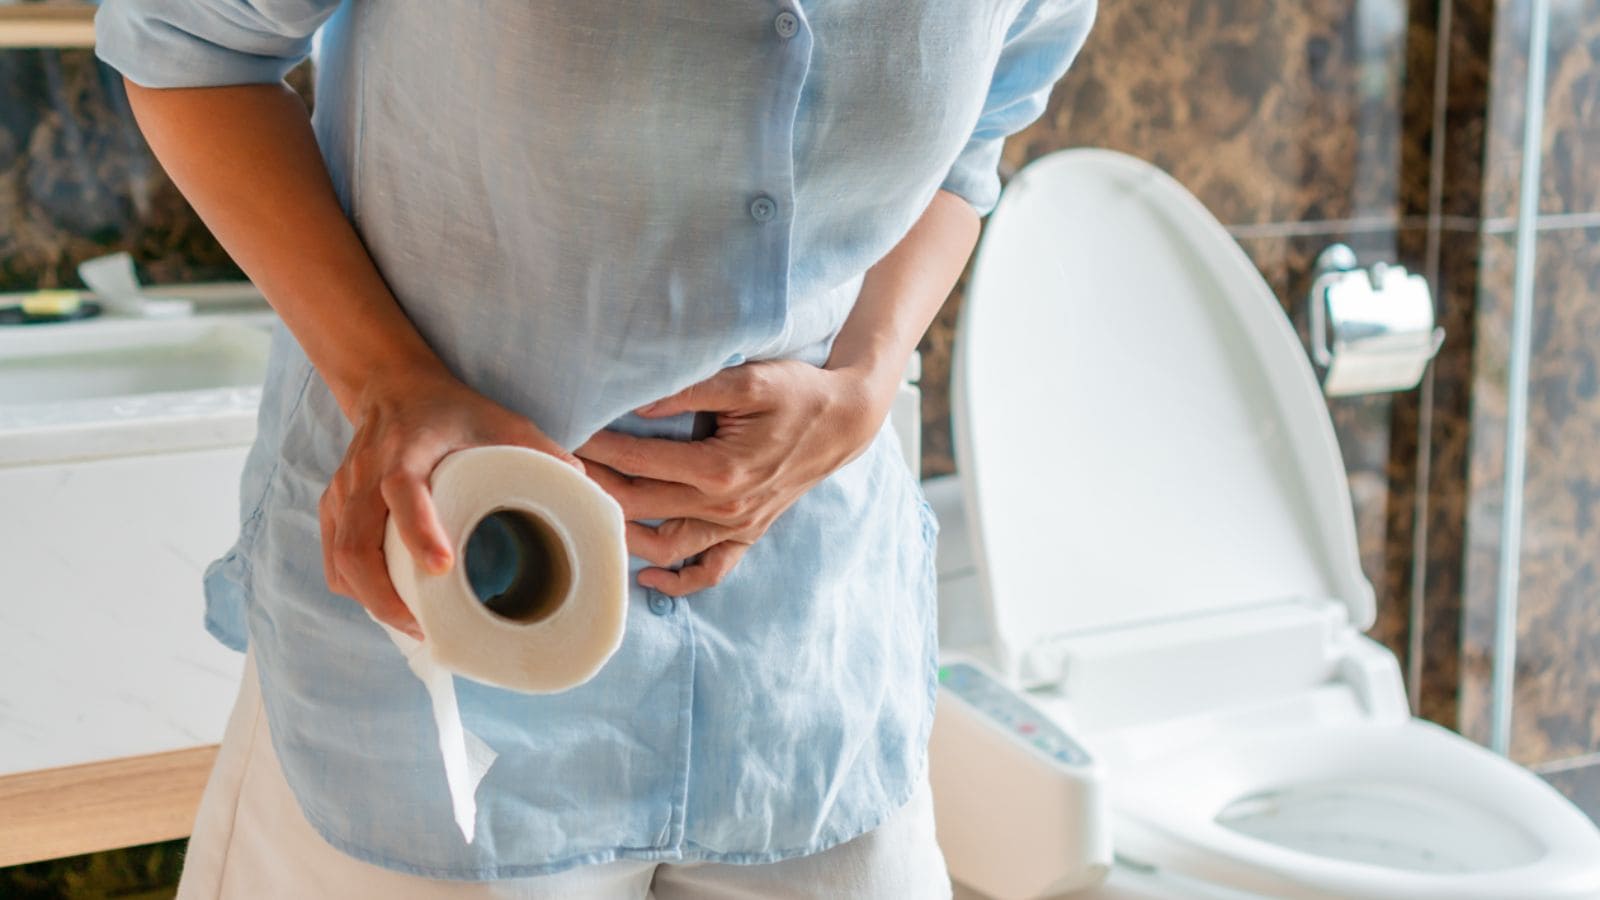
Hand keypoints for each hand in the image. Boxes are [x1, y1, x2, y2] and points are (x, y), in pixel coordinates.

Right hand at [319, 368, 585, 638]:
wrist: (392, 386)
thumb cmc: (453, 410)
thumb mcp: (502, 420)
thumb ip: (542, 453)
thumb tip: (585, 490)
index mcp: (407, 449)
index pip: (401, 490)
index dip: (417, 529)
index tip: (440, 568)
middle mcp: (366, 473)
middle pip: (356, 544)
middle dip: (386, 595)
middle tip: (427, 628)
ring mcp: (343, 492)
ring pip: (341, 560)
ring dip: (373, 601)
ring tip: (414, 628)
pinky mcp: (333, 507)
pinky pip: (334, 561)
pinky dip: (358, 592)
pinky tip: (388, 609)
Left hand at [574, 360, 895, 595]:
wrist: (845, 421)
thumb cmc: (798, 392)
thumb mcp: (749, 379)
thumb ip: (691, 391)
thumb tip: (639, 402)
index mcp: (720, 469)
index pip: (638, 461)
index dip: (595, 448)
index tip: (562, 434)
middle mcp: (726, 506)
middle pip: (639, 506)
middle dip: (593, 488)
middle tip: (558, 470)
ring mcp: (738, 526)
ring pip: (666, 545)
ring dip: (622, 533)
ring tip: (586, 512)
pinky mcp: (748, 533)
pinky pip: (711, 571)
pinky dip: (679, 580)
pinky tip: (647, 573)